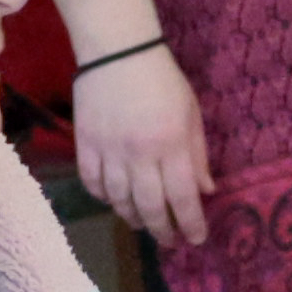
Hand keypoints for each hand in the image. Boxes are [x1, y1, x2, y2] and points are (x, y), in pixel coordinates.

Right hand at [69, 41, 213, 243]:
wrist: (117, 50)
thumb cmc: (162, 80)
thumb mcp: (191, 113)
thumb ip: (198, 154)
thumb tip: (206, 190)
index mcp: (171, 144)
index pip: (183, 196)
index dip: (191, 223)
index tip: (196, 239)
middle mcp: (140, 153)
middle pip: (150, 207)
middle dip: (163, 230)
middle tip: (170, 241)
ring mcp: (109, 150)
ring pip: (119, 200)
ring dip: (133, 217)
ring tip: (143, 223)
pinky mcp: (86, 144)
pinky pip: (93, 183)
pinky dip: (104, 197)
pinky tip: (115, 200)